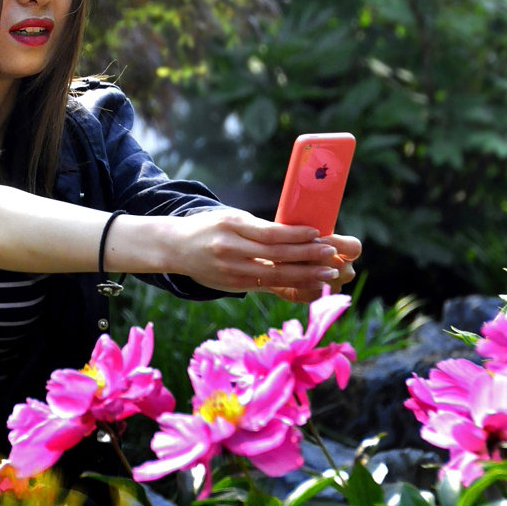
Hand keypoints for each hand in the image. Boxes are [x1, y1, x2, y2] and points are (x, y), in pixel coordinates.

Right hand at [168, 208, 353, 297]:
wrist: (175, 247)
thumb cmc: (209, 228)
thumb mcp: (231, 219)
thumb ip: (258, 229)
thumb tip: (298, 236)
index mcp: (231, 226)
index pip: (269, 233)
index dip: (296, 235)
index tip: (318, 234)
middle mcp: (230, 249)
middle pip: (275, 255)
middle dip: (307, 256)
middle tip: (331, 255)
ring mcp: (230, 270)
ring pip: (274, 275)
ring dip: (304, 275)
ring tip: (327, 274)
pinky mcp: (232, 285)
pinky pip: (266, 286)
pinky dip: (289, 285)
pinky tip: (307, 284)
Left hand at [266, 232, 361, 302]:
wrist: (274, 256)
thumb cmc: (293, 236)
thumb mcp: (302, 229)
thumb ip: (309, 226)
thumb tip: (306, 217)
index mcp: (346, 251)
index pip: (354, 248)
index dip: (338, 244)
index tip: (317, 238)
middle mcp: (344, 270)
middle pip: (340, 267)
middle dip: (319, 259)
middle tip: (300, 252)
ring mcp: (332, 286)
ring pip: (326, 281)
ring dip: (309, 271)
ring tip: (289, 261)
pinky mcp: (312, 296)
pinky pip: (311, 294)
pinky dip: (298, 284)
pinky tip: (286, 274)